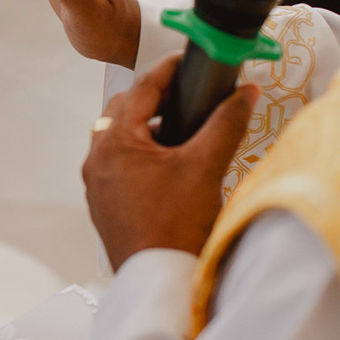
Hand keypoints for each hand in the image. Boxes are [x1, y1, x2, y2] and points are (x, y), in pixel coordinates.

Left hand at [83, 55, 259, 270]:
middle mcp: (96, 160)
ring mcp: (96, 183)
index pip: (141, 89)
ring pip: (119, 138)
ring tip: (182, 126)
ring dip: (147, 126)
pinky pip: (117, 164)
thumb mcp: (205, 167)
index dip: (168, 70)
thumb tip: (243, 94)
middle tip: (187, 93)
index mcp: (114, 143)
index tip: (189, 61)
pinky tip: (168, 162)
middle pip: (124, 111)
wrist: (159, 278)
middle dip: (155, 97)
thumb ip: (225, 123)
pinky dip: (140, 152)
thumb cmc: (174, 227)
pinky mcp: (103, 202)